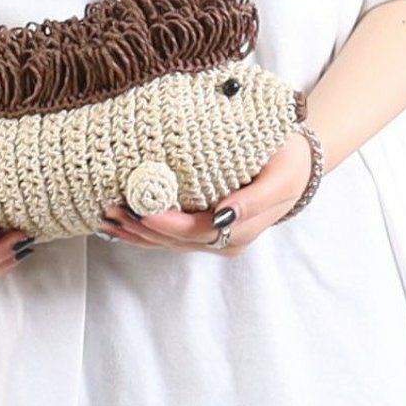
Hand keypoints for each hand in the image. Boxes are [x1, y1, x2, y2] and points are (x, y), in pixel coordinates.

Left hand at [100, 132, 314, 256]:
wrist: (298, 166)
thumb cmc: (288, 164)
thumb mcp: (280, 178)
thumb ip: (254, 200)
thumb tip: (222, 216)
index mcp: (242, 228)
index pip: (195, 231)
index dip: (165, 224)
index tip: (140, 209)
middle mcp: (225, 239)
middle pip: (176, 240)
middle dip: (141, 228)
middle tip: (111, 209)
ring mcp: (214, 237)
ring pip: (169, 242)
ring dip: (137, 232)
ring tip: (108, 217)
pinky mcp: (205, 230)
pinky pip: (171, 236)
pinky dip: (144, 232)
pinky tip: (120, 226)